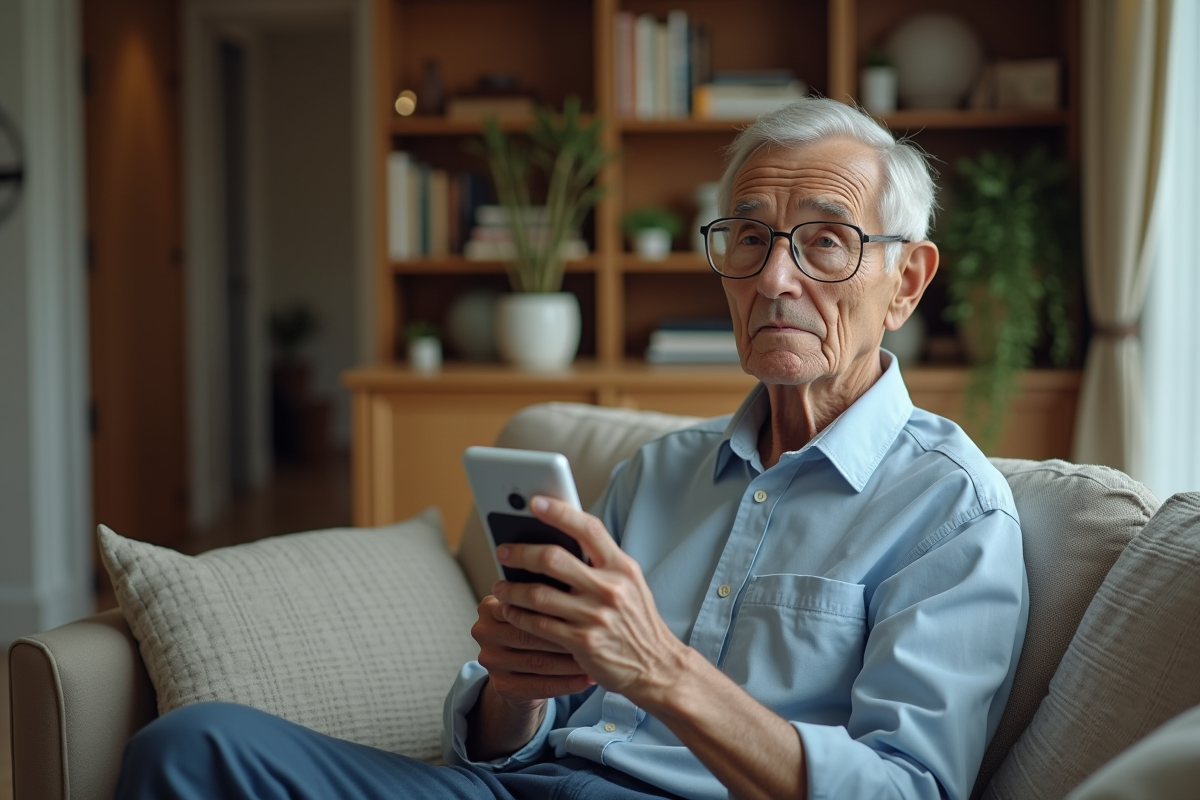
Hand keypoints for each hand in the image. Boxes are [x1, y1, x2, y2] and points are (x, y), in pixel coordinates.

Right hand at [471, 594, 593, 709]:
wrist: (520, 670)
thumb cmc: (536, 628)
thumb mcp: (534, 606)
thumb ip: (547, 592)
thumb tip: (579, 573)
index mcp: (489, 605)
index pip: (524, 605)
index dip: (558, 608)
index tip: (587, 606)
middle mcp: (483, 632)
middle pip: (531, 634)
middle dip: (567, 636)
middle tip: (596, 635)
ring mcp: (490, 661)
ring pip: (538, 662)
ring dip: (571, 663)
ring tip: (596, 657)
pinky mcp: (501, 686)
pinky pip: (540, 686)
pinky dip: (568, 683)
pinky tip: (587, 678)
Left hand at [492, 496, 687, 704]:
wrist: (657, 667)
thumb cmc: (637, 622)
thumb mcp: (630, 584)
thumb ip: (601, 563)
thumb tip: (559, 541)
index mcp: (623, 567)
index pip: (589, 529)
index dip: (560, 513)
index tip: (535, 503)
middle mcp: (610, 588)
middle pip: (554, 558)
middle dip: (521, 553)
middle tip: (503, 551)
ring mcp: (595, 616)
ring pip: (539, 594)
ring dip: (512, 588)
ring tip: (500, 586)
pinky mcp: (582, 642)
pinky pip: (539, 625)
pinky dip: (519, 616)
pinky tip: (511, 611)